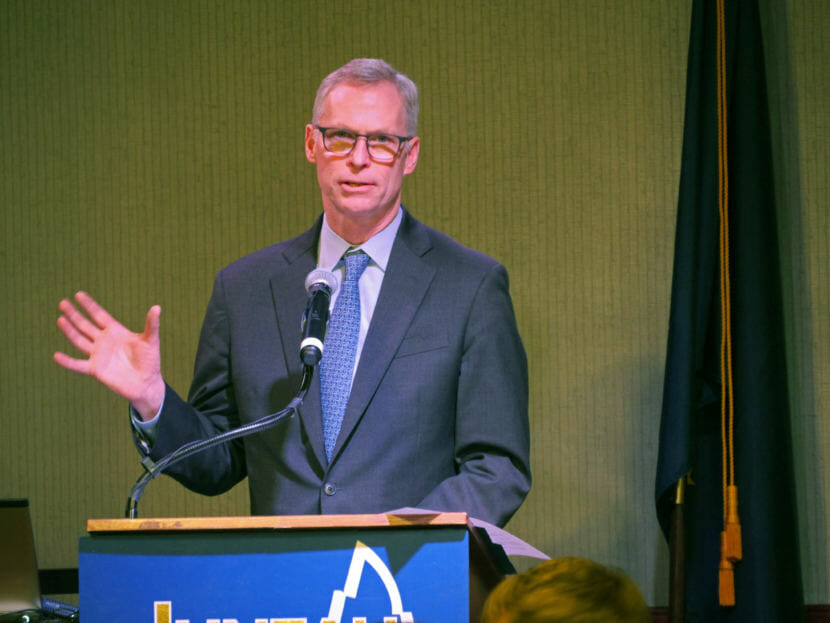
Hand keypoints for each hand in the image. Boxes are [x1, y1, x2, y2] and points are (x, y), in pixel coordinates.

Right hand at [54, 291, 164, 420]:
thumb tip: (157, 307)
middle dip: (75, 314)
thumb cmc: (150, 361)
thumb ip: (151, 324)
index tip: (78, 294)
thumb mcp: (151, 340)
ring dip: (69, 331)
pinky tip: (56, 355)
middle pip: (85, 325)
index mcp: (116, 332)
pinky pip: (78, 364)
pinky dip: (67, 361)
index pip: (99, 315)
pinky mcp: (95, 369)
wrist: (146, 384)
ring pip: (79, 340)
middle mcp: (104, 341)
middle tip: (63, 302)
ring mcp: (98, 355)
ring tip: (60, 319)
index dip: (90, 305)